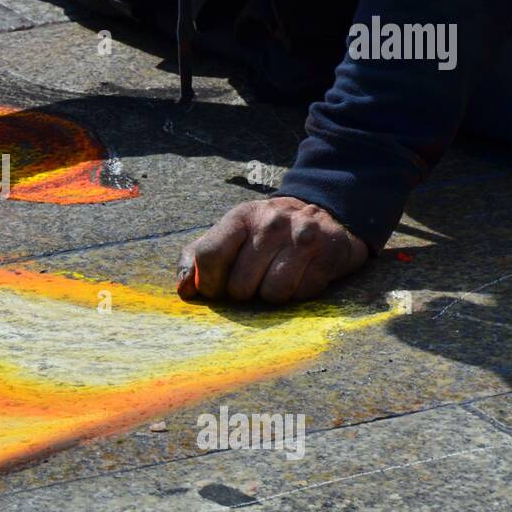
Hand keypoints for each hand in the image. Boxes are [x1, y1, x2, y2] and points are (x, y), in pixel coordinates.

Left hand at [176, 197, 367, 302]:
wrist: (325, 216)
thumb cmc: (265, 234)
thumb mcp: (230, 235)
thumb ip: (198, 258)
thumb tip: (183, 290)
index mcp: (241, 217)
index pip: (209, 256)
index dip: (208, 283)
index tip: (216, 289)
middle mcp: (271, 223)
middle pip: (240, 285)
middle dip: (242, 293)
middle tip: (253, 281)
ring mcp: (302, 238)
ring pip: (272, 294)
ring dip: (271, 295)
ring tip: (276, 278)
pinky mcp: (328, 255)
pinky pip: (301, 295)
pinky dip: (298, 294)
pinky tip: (300, 276)